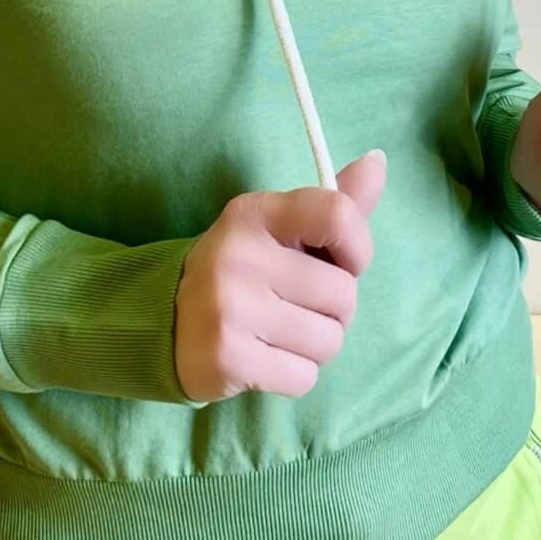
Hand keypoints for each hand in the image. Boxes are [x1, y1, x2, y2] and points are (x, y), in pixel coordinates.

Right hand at [174, 150, 386, 402]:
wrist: (163, 320)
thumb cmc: (242, 272)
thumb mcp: (279, 230)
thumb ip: (332, 204)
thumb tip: (377, 162)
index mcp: (256, 213)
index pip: (337, 215)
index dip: (358, 248)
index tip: (342, 263)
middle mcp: (240, 254)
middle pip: (343, 294)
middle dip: (333, 310)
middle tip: (295, 306)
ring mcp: (229, 307)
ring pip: (329, 341)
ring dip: (315, 347)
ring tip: (279, 333)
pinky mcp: (227, 358)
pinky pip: (304, 377)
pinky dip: (294, 375)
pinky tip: (265, 358)